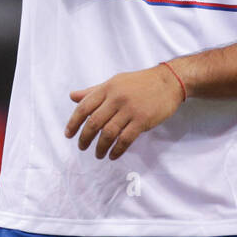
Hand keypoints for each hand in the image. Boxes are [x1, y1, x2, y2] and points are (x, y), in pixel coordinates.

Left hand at [65, 64, 185, 158]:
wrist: (169, 81)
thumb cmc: (140, 82)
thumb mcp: (115, 82)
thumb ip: (93, 91)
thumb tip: (72, 96)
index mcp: (107, 88)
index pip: (84, 107)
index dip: (74, 122)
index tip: (68, 135)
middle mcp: (116, 98)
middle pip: (94, 122)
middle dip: (85, 138)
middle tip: (82, 147)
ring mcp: (130, 109)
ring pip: (108, 133)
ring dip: (100, 147)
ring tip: (98, 155)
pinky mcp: (142, 120)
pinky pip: (125, 139)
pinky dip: (117, 150)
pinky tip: (113, 155)